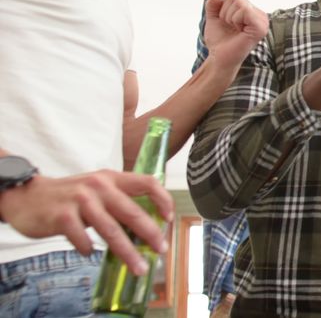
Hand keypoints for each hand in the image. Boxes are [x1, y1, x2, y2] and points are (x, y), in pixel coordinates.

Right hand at [0, 171, 172, 274]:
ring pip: (111, 230)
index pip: (146, 182)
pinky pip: (82, 238)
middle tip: (161, 249)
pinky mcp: (62, 216)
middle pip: (132, 212)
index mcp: (111, 178)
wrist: (27, 196)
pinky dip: (88, 249)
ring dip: (127, 251)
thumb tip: (146, 224)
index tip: (169, 218)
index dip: (163, 199)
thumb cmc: (69, 195)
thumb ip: (118, 199)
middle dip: (150, 233)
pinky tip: (89, 253)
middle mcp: (98, 186)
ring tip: (137, 266)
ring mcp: (80, 200)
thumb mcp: (97, 188)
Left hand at [204, 0, 269, 69]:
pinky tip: (239, 31)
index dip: (223, 8)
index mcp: (252, 12)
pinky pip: (245, 10)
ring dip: (230, 18)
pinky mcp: (261, 28)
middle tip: (231, 28)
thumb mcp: (213, 19)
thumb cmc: (220, 41)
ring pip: (240, 3)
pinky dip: (236, 20)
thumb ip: (213, 6)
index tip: (227, 23)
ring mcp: (263, 22)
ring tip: (235, 30)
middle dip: (226, 13)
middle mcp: (260, 15)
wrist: (219, 57)